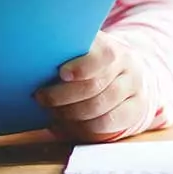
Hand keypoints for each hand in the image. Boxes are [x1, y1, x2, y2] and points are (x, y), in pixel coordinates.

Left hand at [36, 33, 153, 141]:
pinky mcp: (136, 109)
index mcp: (111, 45)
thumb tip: (36, 61)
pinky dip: (83, 128)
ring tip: (51, 111)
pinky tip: (67, 124)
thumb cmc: (90, 59)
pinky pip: (107, 124)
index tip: (61, 74)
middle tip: (41, 98)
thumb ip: (64, 53)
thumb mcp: (81, 48)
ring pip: (99, 108)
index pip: (102, 55)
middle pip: (94, 86)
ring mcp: (134, 88)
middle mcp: (127, 65)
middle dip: (62, 96)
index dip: (81, 67)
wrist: (126, 71)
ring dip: (69, 113)